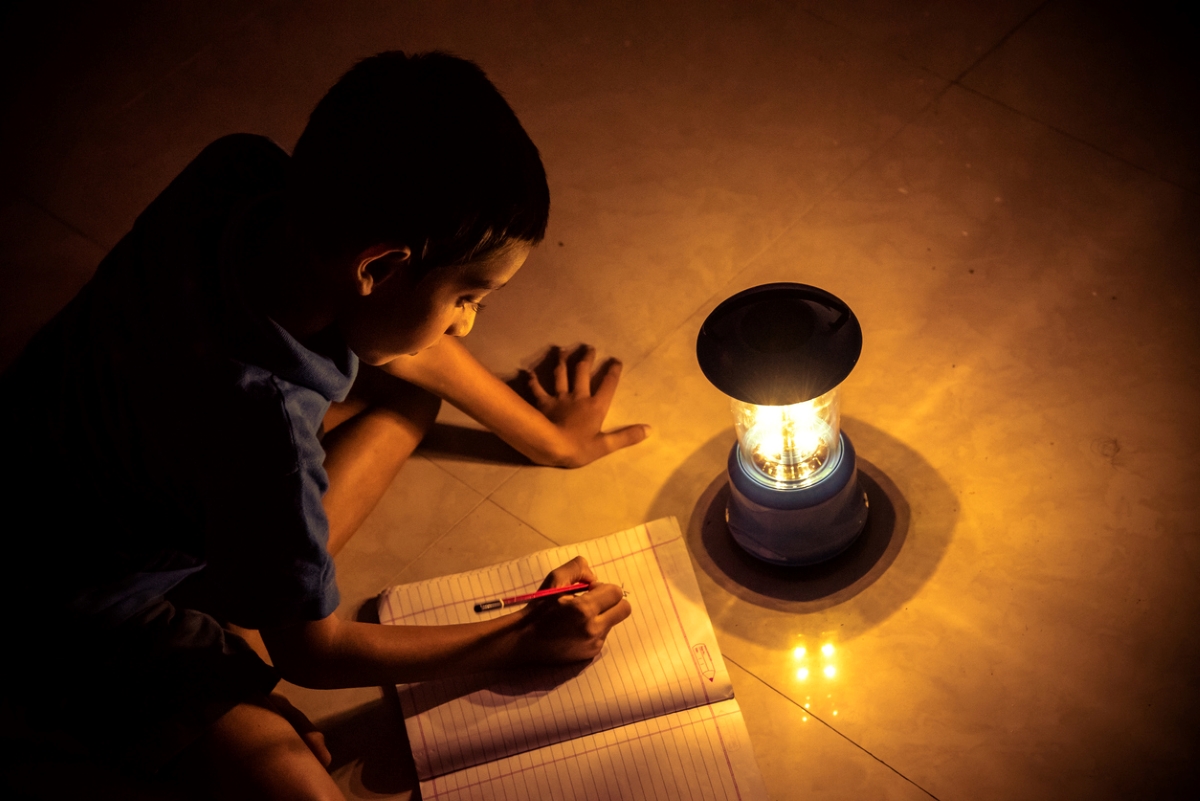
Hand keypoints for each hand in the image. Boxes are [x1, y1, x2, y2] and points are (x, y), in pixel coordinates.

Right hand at [515, 557, 631, 662]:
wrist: (524, 640)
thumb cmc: (539, 608)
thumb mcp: (554, 580)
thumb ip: (578, 568)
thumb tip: (594, 577)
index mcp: (584, 609)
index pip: (616, 593)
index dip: (604, 588)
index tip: (589, 591)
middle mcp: (593, 629)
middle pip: (624, 609)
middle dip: (611, 602)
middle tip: (592, 602)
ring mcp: (593, 644)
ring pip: (613, 622)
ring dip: (602, 616)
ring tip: (578, 618)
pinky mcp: (590, 654)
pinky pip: (603, 635)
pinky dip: (594, 629)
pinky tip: (575, 629)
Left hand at [525, 346, 650, 467]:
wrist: (549, 446)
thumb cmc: (578, 448)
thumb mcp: (606, 446)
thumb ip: (626, 436)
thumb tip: (648, 429)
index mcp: (595, 406)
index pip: (608, 385)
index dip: (613, 372)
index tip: (616, 360)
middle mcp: (578, 397)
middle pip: (582, 372)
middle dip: (586, 358)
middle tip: (589, 347)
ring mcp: (559, 398)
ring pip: (560, 374)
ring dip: (561, 361)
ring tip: (562, 349)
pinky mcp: (543, 403)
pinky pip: (536, 389)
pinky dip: (532, 380)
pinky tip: (527, 372)